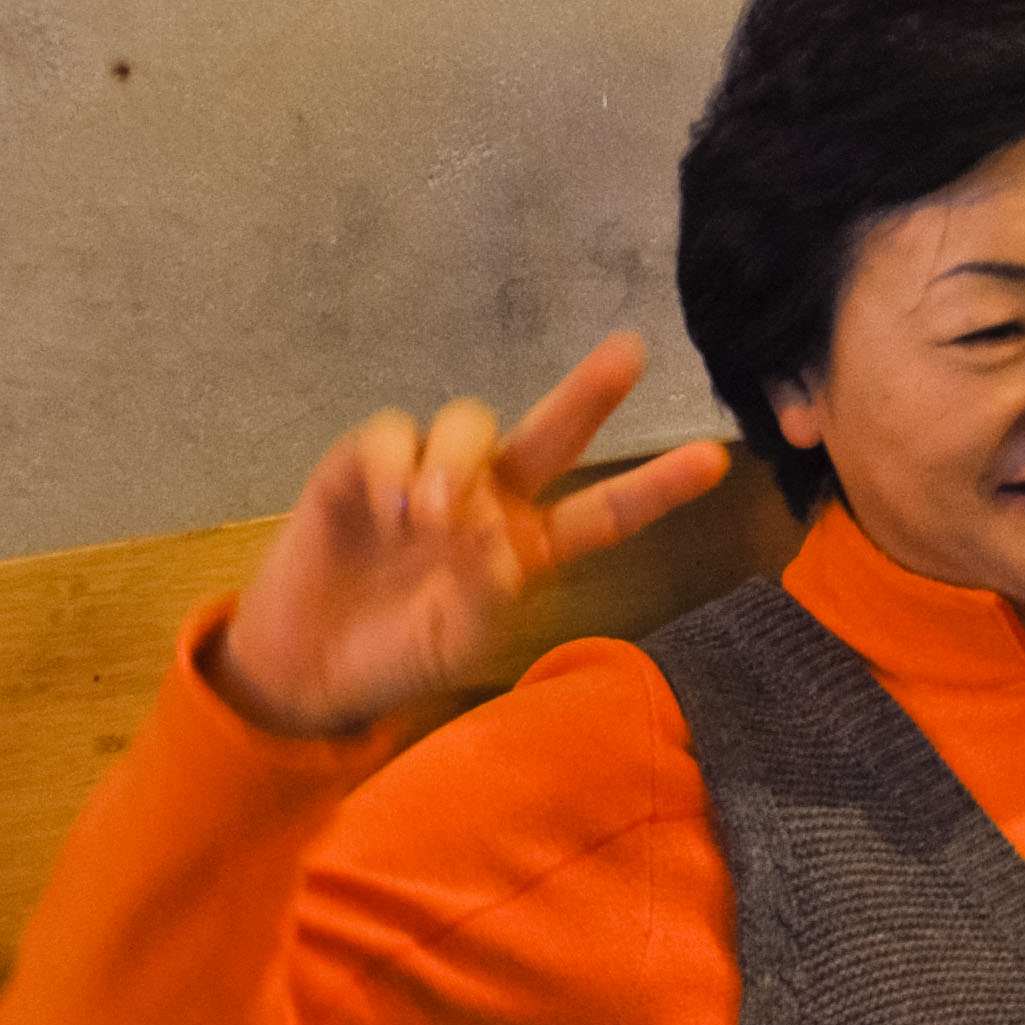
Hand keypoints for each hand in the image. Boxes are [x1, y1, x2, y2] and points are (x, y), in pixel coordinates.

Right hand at [211, 334, 732, 737]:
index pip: (606, 512)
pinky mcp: (361, 466)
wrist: (309, 671)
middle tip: (630, 353)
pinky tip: (386, 510)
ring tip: (432, 519)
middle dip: (589, 393)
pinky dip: (392, 465)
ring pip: (466, 422)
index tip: (715, 459)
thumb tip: (495, 536)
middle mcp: (490, 497)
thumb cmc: (400, 655)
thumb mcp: (461, 640)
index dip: (656, 488)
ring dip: (456, 461)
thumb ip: (488, 591)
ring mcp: (427, 475)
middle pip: (551, 434)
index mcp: (530, 544)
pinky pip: (389, 434)